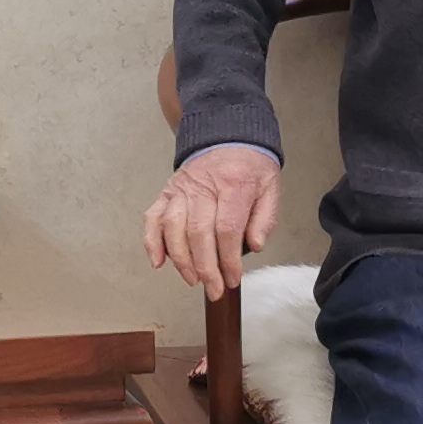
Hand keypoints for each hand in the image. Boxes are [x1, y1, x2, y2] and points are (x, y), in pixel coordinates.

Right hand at [144, 144, 282, 293]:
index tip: (232, 278)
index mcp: (233, 185)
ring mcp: (181, 189)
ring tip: (192, 280)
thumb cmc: (250, 166)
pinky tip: (157, 262)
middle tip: (213, 289)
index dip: (228, 259)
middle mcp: (203, 186)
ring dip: (180, 260)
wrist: (226, 134)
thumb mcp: (270, 187)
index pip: (226, 229)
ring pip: (173, 228)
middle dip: (205, 267)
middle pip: (198, 232)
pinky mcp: (167, 192)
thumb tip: (253, 246)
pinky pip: (153, 217)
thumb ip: (265, 218)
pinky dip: (151, 241)